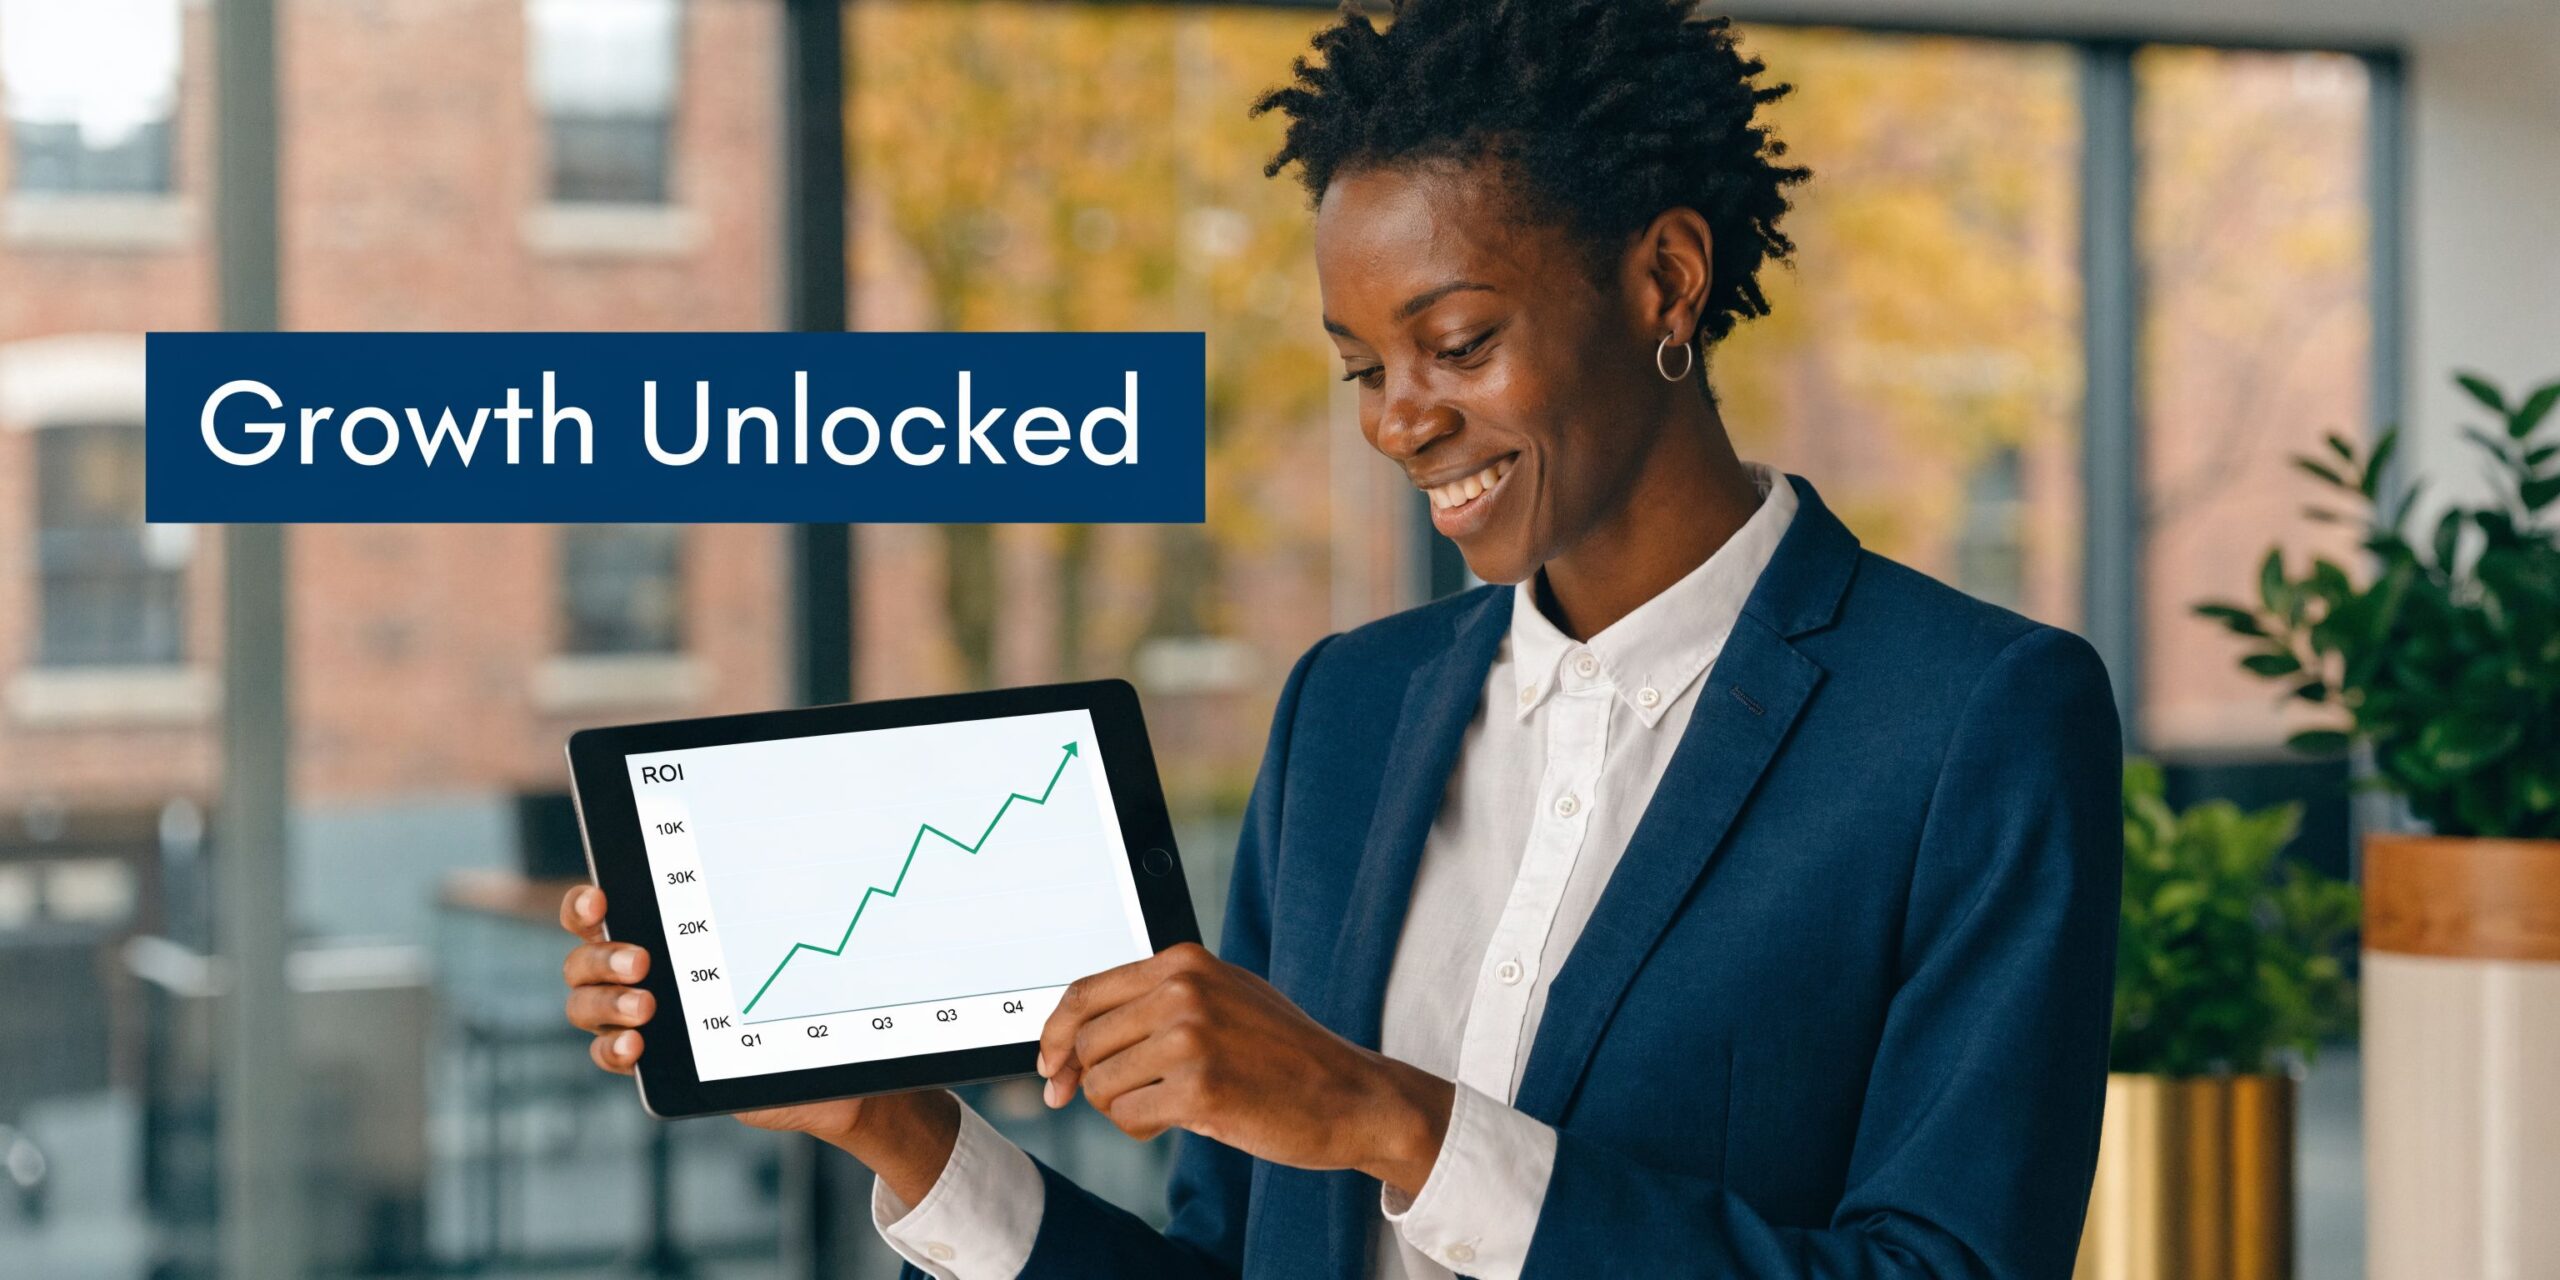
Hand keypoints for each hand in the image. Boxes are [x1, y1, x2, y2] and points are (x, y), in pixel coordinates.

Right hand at [557, 885, 958, 1202]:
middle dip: (604, 957)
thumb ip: (770, 903)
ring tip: (646, 1008)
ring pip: (586, 1005)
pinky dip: (612, 1048)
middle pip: (584, 960)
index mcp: (659, 929)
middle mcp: (638, 970)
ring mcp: (640, 1014)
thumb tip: (787, 865)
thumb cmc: (802, 985)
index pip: (597, 911)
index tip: (601, 901)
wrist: (820, 1055)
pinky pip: (609, 1053)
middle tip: (643, 962)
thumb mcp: (789, 939)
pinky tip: (635, 1046)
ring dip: (607, 1004)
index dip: (584, 905)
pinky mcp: (654, 1058)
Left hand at [1038, 942, 1454, 1197]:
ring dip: (1121, 1108)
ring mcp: (1191, 1037)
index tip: (1050, 1065)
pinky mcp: (1200, 1088)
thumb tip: (1070, 1037)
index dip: (1056, 1034)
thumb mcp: (1222, 999)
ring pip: (1101, 1083)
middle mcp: (1183, 990)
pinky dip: (1141, 1130)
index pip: (1085, 992)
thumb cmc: (1282, 1053)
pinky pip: (1127, 1118)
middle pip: (1087, 1043)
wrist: (1349, 1094)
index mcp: (1184, 961)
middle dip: (1092, 1080)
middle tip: (1123, 1100)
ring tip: (1165, 1107)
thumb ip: (1155, 1002)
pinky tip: (1177, 1123)